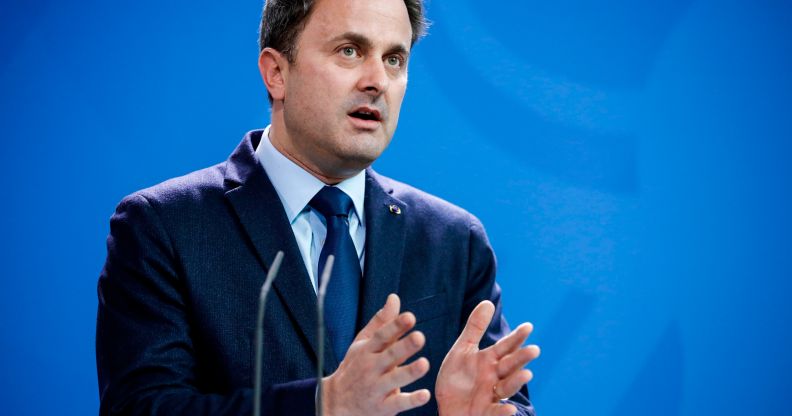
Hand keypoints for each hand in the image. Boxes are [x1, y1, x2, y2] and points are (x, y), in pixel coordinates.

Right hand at [322, 294, 430, 415]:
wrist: (335, 403)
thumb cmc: (355, 368)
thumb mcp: (363, 344)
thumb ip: (381, 322)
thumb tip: (394, 297)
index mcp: (368, 350)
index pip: (381, 336)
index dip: (395, 326)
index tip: (410, 317)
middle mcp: (371, 368)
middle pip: (389, 356)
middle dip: (404, 347)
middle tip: (420, 337)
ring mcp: (376, 388)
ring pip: (394, 379)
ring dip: (409, 372)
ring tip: (424, 364)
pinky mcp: (383, 407)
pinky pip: (398, 403)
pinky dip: (411, 400)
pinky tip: (425, 395)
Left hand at [435, 301, 539, 415]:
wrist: (448, 406)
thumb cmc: (459, 378)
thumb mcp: (463, 350)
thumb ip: (475, 328)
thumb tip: (488, 302)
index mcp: (490, 360)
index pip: (506, 346)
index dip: (516, 337)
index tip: (528, 326)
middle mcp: (495, 376)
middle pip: (510, 365)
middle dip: (521, 358)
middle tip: (534, 349)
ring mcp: (492, 395)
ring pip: (507, 387)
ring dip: (517, 381)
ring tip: (526, 374)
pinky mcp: (485, 412)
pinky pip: (496, 412)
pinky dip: (503, 411)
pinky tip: (509, 409)